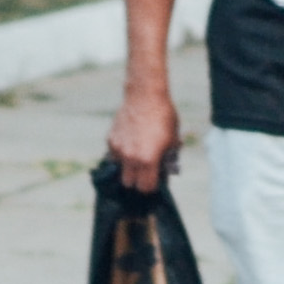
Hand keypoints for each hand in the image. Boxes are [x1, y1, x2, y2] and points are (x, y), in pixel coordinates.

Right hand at [107, 74, 180, 189]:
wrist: (145, 95)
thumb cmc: (164, 116)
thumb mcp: (172, 139)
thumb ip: (167, 157)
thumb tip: (165, 168)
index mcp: (148, 160)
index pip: (146, 187)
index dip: (151, 187)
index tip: (154, 181)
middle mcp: (131, 158)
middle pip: (129, 183)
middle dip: (137, 180)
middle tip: (145, 172)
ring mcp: (119, 149)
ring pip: (120, 169)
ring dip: (128, 167)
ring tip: (136, 156)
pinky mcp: (111, 140)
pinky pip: (115, 154)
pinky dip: (121, 153)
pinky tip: (130, 142)